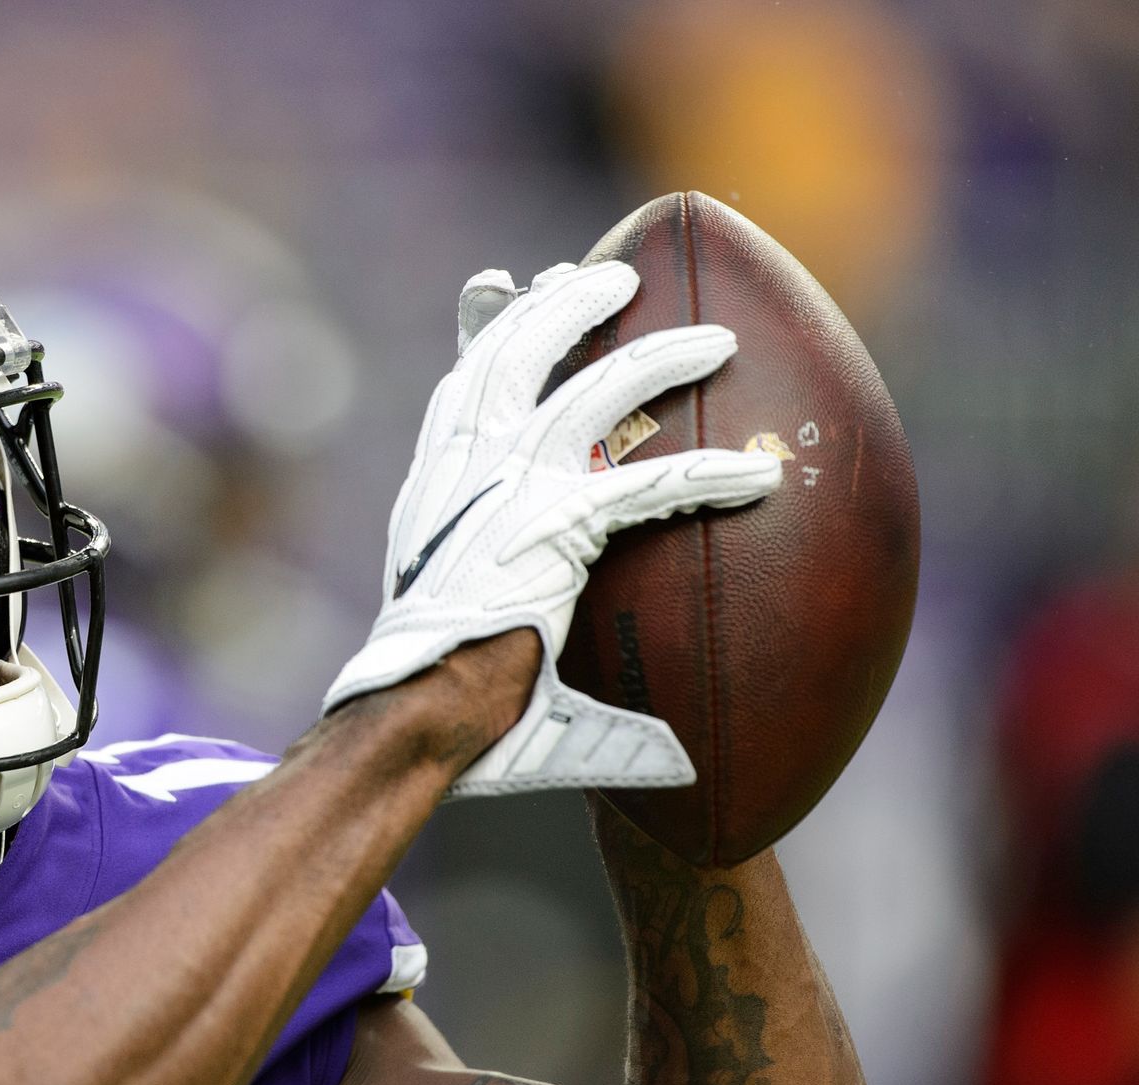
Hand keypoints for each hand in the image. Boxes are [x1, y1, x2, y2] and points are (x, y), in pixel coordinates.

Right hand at [324, 261, 782, 796]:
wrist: (414, 713)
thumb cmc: (433, 692)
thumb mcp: (461, 621)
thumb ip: (516, 615)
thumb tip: (614, 697)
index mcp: (433, 485)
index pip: (464, 382)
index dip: (492, 329)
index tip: (512, 290)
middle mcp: (462, 469)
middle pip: (513, 350)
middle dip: (564, 307)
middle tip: (613, 280)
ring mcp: (506, 489)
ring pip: (592, 390)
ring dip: (658, 357)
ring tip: (713, 342)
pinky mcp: (555, 527)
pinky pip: (648, 486)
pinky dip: (709, 476)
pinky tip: (760, 476)